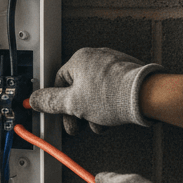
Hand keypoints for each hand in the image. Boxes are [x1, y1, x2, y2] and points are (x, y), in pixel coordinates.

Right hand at [29, 48, 162, 134]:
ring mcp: (113, 64)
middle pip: (77, 88)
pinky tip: (110, 117)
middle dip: (78, 111)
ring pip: (94, 91)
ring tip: (98, 123)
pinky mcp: (126, 73)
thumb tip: (35, 100)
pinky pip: (109, 90)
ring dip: (93, 111)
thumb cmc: (114, 96)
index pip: (59, 83)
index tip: (59, 114)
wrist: (147, 97)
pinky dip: (107, 105)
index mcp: (79, 59)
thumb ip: (49, 102)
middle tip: (78, 124)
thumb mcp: (73, 104)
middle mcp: (96, 57)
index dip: (58, 103)